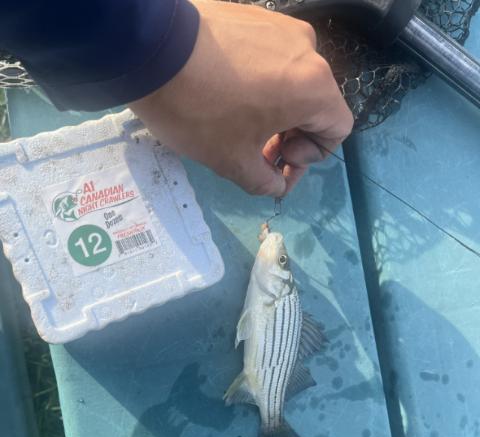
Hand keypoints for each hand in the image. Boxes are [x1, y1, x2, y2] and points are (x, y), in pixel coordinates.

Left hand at [130, 0, 352, 196]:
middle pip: (315, 105)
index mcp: (313, 87)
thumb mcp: (232, 161)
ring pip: (292, 81)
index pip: (337, 129)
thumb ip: (264, 182)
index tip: (276, 163)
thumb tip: (275, 185)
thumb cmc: (200, 112)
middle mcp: (308, 51)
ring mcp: (280, 27)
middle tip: (256, 154)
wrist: (148, 49)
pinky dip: (260, 83)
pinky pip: (270, 58)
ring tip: (238, 126)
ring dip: (275, 111)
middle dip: (290, 137)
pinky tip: (226, 95)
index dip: (311, 157)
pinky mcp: (254, 15)